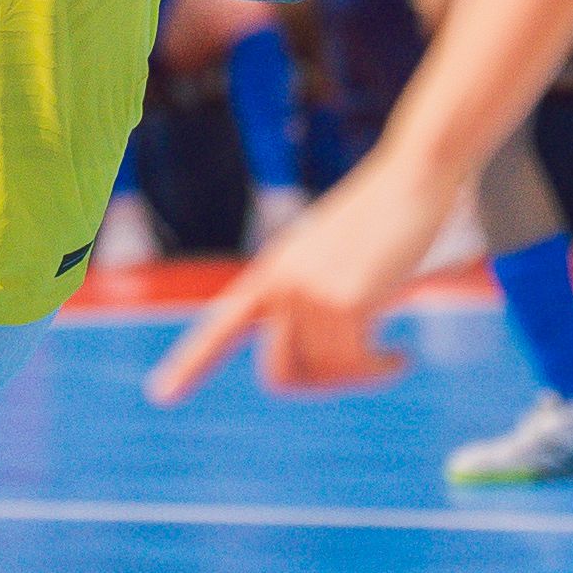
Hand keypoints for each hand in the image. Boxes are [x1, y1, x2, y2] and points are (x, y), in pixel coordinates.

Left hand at [145, 144, 458, 404]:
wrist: (411, 177)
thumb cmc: (383, 217)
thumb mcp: (335, 257)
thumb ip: (316, 297)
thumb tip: (319, 360)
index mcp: (272, 271)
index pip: (221, 326)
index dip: (191, 363)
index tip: (160, 395)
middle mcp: (281, 283)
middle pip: (279, 375)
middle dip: (319, 385)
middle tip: (359, 372)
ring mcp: (309, 291)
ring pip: (323, 374)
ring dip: (360, 375)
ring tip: (389, 358)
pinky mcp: (344, 301)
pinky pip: (356, 366)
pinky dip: (380, 371)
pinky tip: (401, 360)